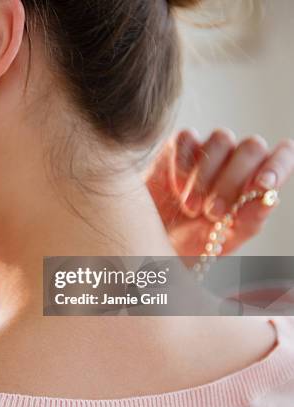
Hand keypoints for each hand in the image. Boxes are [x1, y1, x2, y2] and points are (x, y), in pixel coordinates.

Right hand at [146, 128, 293, 258]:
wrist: (149, 242)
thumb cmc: (191, 243)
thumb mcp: (224, 241)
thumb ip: (249, 220)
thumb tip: (269, 199)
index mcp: (257, 182)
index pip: (283, 156)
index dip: (278, 165)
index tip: (263, 185)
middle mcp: (235, 162)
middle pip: (252, 147)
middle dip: (233, 181)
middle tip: (213, 212)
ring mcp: (206, 151)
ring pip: (221, 139)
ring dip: (206, 176)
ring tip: (191, 206)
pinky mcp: (177, 147)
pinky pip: (187, 139)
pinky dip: (183, 166)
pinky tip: (176, 190)